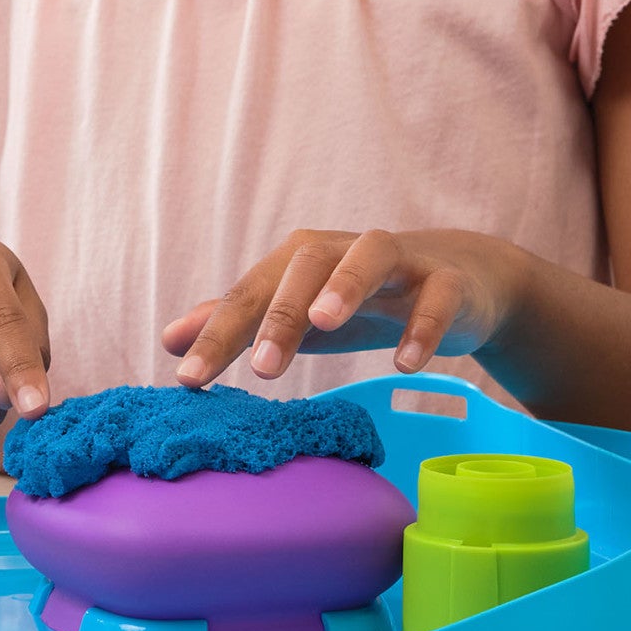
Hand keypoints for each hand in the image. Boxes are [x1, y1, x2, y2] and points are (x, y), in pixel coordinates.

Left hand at [164, 228, 525, 386]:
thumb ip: (237, 323)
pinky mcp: (448, 280)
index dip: (216, 335)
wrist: (461, 280)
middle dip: (279, 315)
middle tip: (262, 369)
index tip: (189, 379)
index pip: (248, 294)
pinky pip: (437, 295)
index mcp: (296, 260)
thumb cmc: (362, 300)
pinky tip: (406, 363)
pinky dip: (422, 326)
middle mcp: (341, 250)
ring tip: (323, 325)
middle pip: (302, 268)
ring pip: (369, 257)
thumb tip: (170, 340)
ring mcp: (399, 260)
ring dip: (345, 287)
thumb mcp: (295, 312)